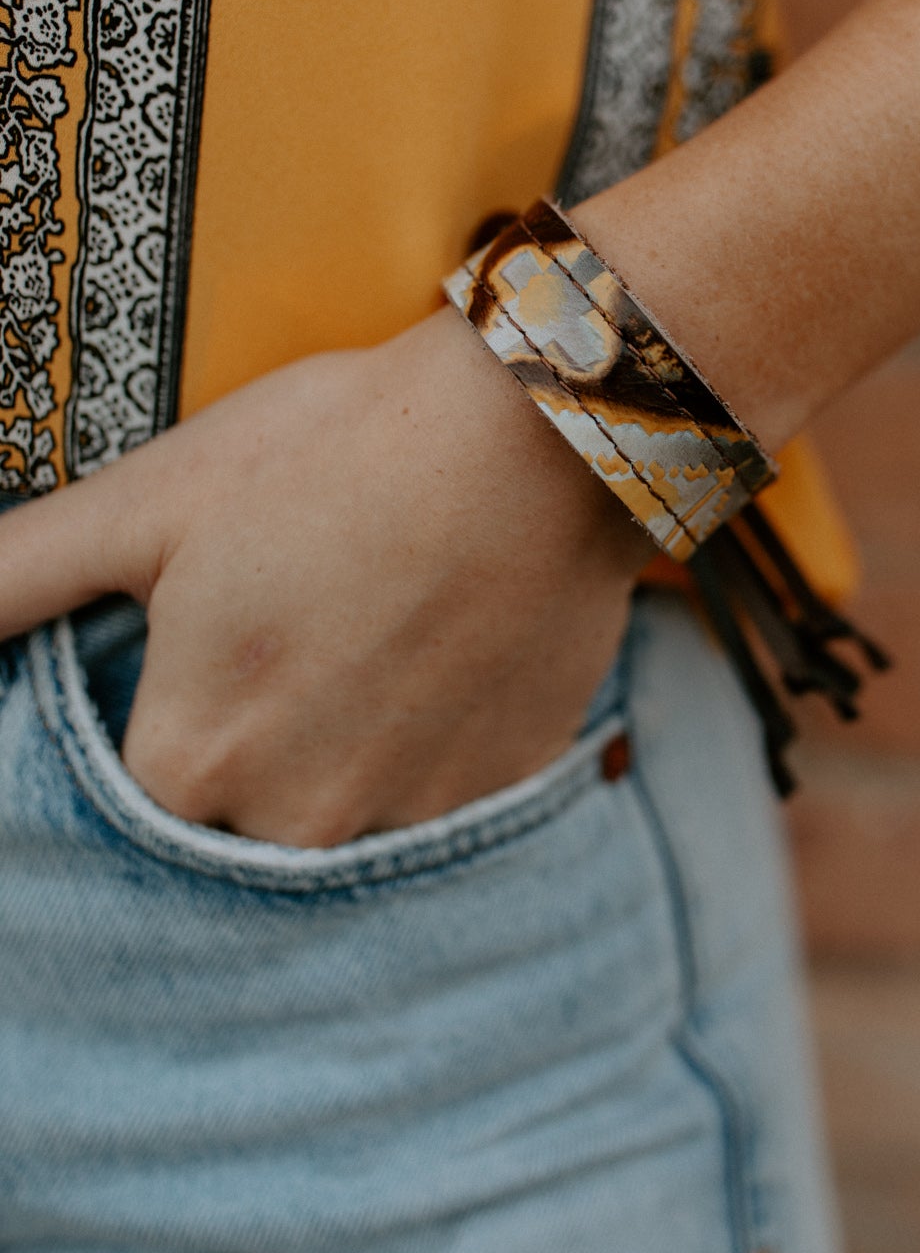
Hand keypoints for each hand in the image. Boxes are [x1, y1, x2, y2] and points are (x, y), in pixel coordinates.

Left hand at [0, 313, 651, 845]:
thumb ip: (19, 573)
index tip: (214, 634)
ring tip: (373, 628)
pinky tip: (440, 644)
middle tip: (302, 621)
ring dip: (346, 742)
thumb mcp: (150, 497)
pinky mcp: (502, 785)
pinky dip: (431, 734)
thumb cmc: (330, 452)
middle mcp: (296, 820)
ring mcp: (411, 813)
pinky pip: (440, 791)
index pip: (142, 783)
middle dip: (259, 732)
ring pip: (346, 805)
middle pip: (245, 810)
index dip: (176, 699)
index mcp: (190, 761)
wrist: (535, 432)